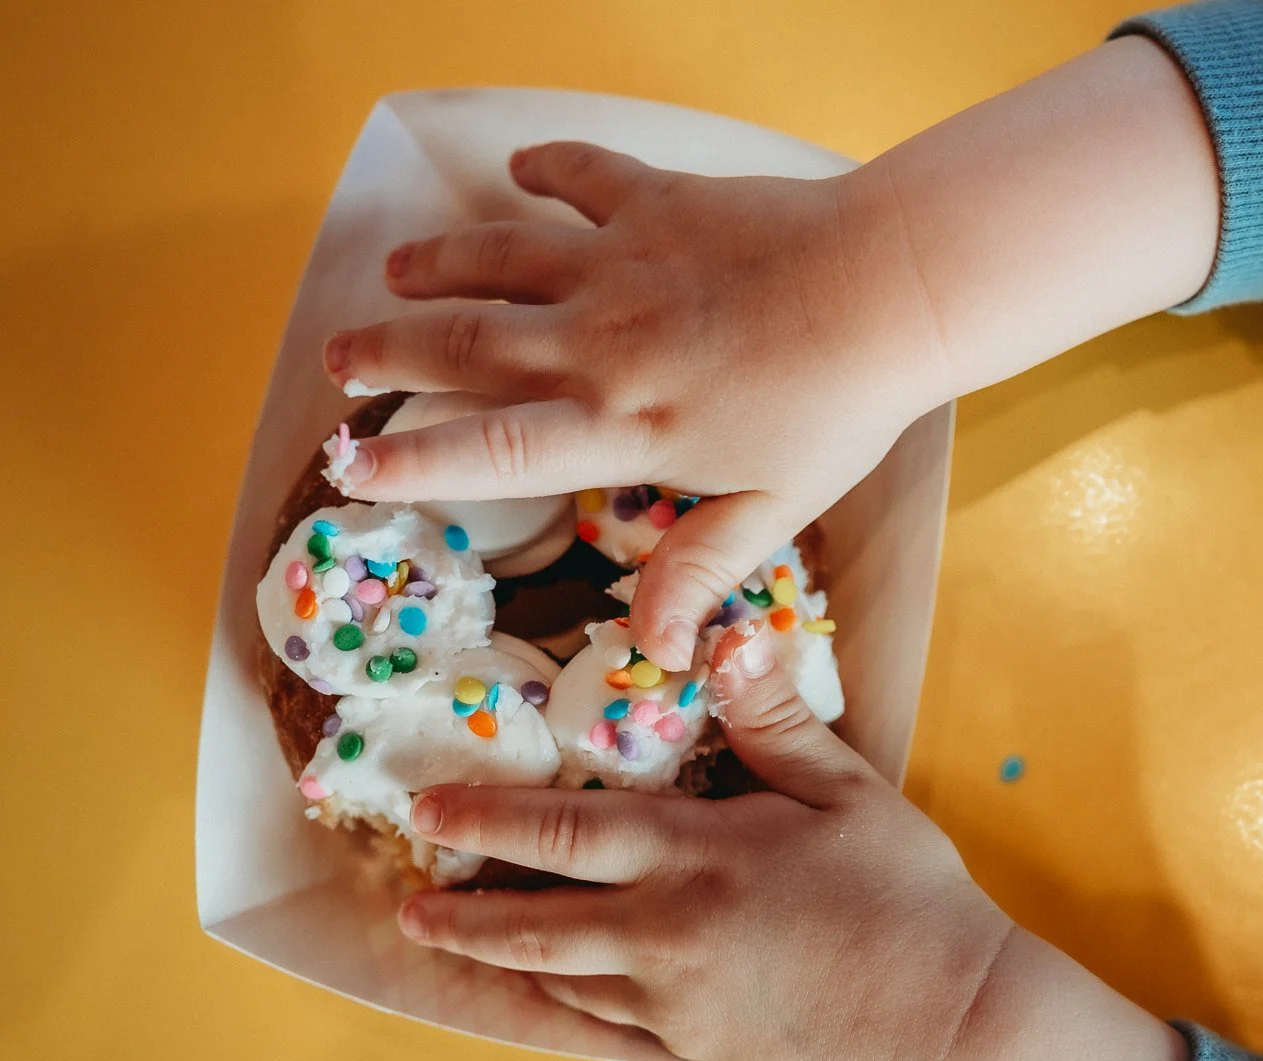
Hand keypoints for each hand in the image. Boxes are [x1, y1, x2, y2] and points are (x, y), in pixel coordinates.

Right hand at [324, 140, 953, 669]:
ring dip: (435, 264)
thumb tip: (659, 653)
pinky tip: (521, 170)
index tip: (349, 466)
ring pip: (496, 258)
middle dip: (387, 353)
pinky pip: (580, 180)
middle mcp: (599, 345)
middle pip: (463, 346)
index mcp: (624, 427)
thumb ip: (702, 569)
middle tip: (338, 364)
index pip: (488, 450)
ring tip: (393, 274)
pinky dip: (545, 172)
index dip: (410, 461)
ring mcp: (621, 266)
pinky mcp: (655, 204)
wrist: (891, 288)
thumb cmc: (841, 407)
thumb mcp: (776, 508)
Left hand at [397, 621, 1011, 1060]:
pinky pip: (611, 1031)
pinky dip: (569, 1011)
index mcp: (695, 856)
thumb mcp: (847, 792)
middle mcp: (664, 933)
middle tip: (410, 904)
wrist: (945, 1019)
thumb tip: (726, 637)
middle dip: (463, 913)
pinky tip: (555, 1002)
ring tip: (462, 947)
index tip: (427, 811)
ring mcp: (675, 1004)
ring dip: (506, 962)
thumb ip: (775, 719)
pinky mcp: (697, 1052)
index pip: (563, 830)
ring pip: (564, 982)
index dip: (486, 818)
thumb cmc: (905, 895)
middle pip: (535, 924)